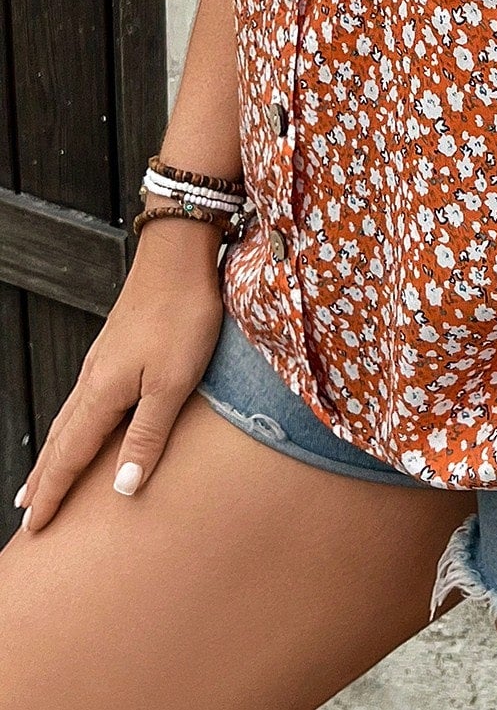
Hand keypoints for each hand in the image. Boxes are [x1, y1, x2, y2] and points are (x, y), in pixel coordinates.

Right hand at [15, 218, 225, 532]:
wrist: (179, 256)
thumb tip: (120, 488)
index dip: (53, 492)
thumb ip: (148, 436)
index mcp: (103, 393)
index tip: (35, 526)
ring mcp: (102, 360)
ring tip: (43, 477)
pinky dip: (73, 424)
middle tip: (27, 512)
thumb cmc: (183, 316)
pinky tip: (82, 423)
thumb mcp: (173, 383)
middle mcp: (94, 378)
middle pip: (60, 439)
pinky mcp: (115, 346)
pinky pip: (84, 398)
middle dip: (44, 478)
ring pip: (70, 417)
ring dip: (54, 451)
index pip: (69, 455)